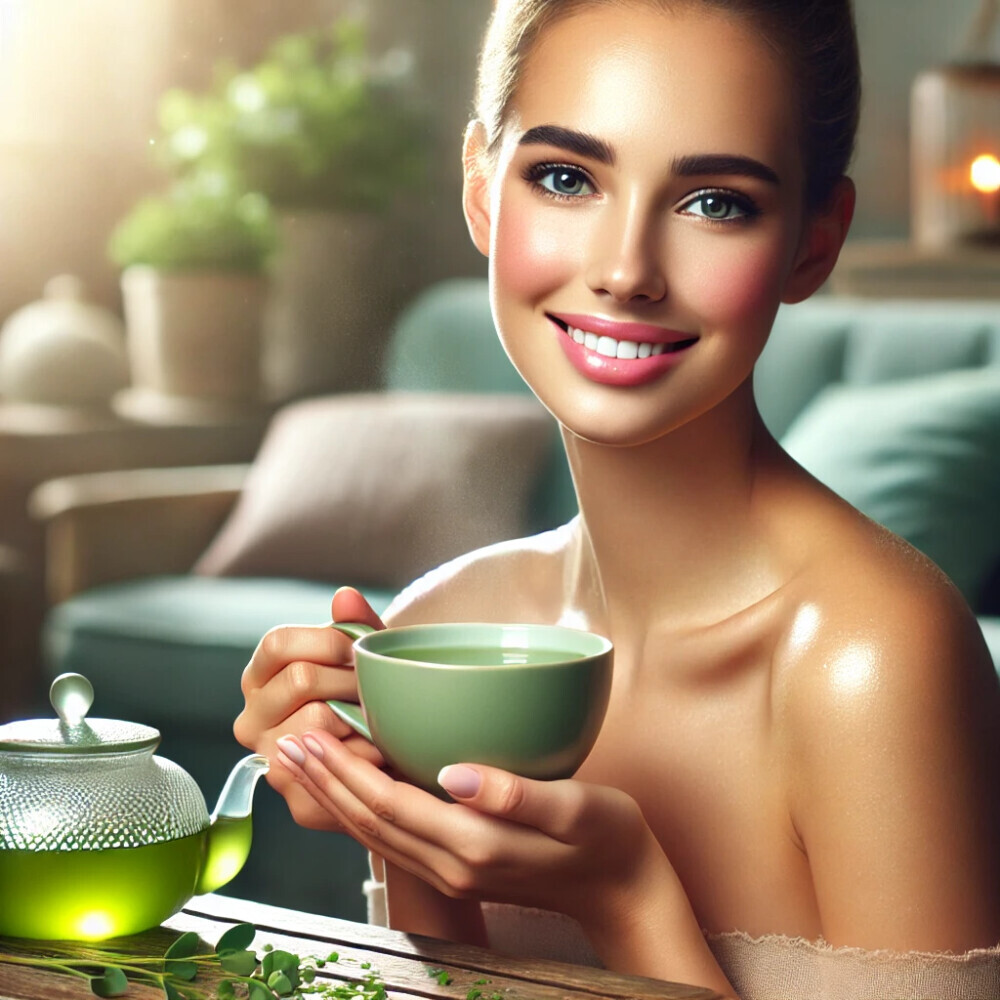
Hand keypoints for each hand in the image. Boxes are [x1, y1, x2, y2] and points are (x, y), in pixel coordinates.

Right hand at [233, 587, 385, 831]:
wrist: (390, 769)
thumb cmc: (371, 703)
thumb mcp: (364, 661)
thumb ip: (355, 627)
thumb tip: (345, 596)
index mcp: (260, 679)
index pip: (278, 644)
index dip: (328, 641)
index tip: (361, 651)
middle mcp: (251, 720)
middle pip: (300, 678)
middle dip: (352, 679)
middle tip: (382, 687)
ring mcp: (270, 762)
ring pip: (317, 719)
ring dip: (363, 715)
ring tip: (385, 716)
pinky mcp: (297, 800)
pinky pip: (338, 762)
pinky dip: (370, 752)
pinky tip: (385, 749)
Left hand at [272, 729, 673, 931]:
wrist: (622, 886)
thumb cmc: (605, 836)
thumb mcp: (575, 807)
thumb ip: (514, 793)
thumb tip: (455, 772)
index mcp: (473, 844)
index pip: (389, 804)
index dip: (342, 770)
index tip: (308, 737)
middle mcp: (452, 863)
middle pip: (369, 821)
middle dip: (322, 783)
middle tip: (283, 746)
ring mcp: (452, 870)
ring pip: (375, 834)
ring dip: (333, 800)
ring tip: (302, 767)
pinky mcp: (458, 865)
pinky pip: (393, 839)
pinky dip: (361, 813)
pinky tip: (352, 791)